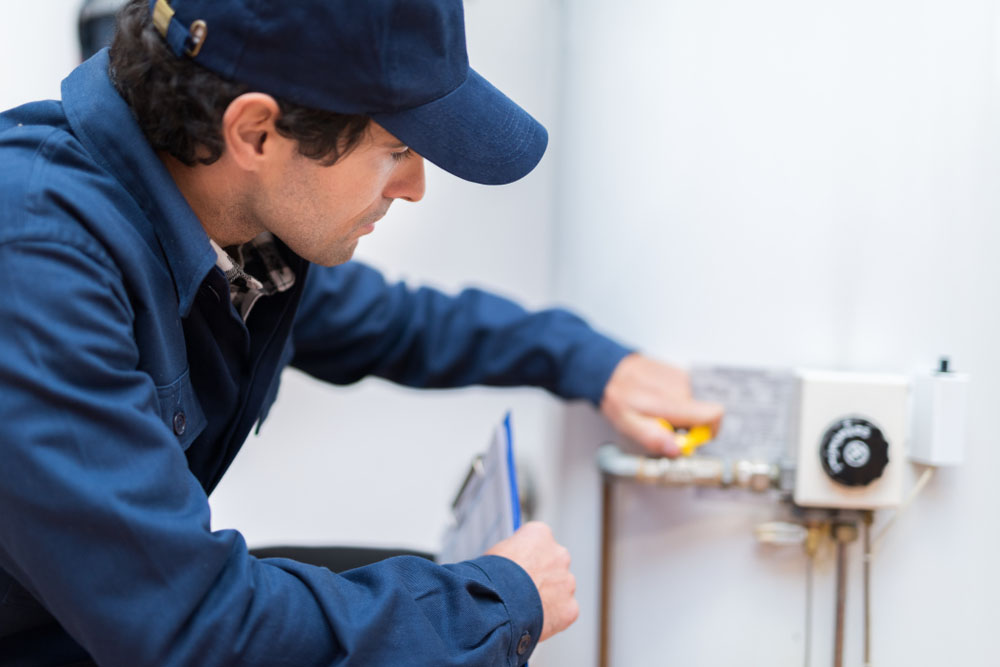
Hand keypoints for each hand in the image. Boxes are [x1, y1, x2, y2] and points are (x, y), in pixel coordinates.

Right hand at [486, 522, 577, 641]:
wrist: (499, 605)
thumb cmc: (491, 577)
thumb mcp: (496, 553)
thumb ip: (513, 554)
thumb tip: (513, 563)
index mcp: (540, 534)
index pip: (537, 542)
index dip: (525, 558)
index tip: (518, 569)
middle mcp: (559, 554)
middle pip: (553, 564)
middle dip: (542, 576)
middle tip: (523, 590)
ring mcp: (567, 581)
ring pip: (560, 589)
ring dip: (548, 597)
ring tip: (525, 609)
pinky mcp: (570, 607)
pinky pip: (563, 612)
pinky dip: (552, 618)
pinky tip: (534, 620)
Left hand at [600, 353, 723, 457]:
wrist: (609, 370)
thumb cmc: (619, 398)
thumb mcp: (629, 425)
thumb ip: (654, 438)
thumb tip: (677, 450)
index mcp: (671, 403)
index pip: (714, 415)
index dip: (708, 432)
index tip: (690, 439)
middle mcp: (681, 387)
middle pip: (702, 415)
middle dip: (687, 426)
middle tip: (663, 425)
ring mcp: (681, 377)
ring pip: (693, 405)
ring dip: (679, 413)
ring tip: (656, 410)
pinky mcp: (679, 372)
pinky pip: (686, 394)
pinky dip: (676, 401)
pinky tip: (657, 399)